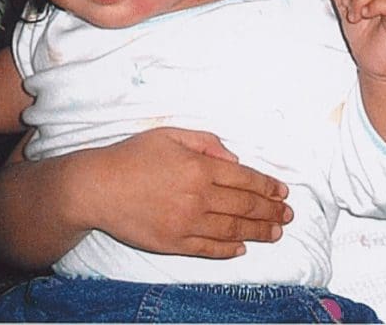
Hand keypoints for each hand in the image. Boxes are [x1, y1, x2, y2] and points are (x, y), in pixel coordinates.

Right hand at [81, 127, 293, 258]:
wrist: (97, 188)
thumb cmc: (131, 156)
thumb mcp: (169, 135)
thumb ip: (206, 143)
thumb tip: (234, 159)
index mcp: (199, 167)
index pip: (245, 179)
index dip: (268, 187)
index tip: (283, 192)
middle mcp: (197, 197)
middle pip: (245, 206)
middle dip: (271, 211)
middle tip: (288, 215)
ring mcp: (186, 224)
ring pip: (233, 230)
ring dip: (258, 232)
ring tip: (275, 232)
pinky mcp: (173, 244)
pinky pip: (209, 249)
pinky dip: (229, 249)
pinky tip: (241, 247)